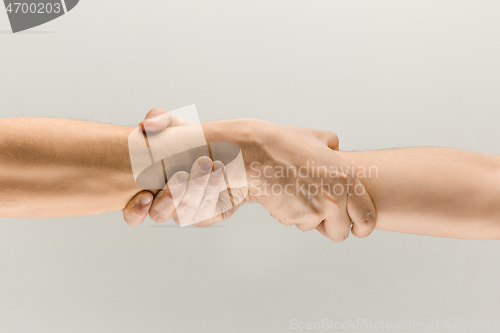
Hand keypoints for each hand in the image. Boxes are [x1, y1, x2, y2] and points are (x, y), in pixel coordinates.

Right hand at [122, 108, 244, 226]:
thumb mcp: (180, 126)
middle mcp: (166, 203)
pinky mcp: (206, 215)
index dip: (135, 210)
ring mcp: (186, 211)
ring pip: (184, 212)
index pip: (132, 211)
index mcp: (150, 187)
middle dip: (171, 195)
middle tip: (182, 173)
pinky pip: (204, 211)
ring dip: (195, 187)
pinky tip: (218, 171)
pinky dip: (211, 188)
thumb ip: (161, 120)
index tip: (146, 195)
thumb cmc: (200, 142)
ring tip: (205, 163)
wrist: (233, 152)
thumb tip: (146, 126)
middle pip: (159, 213)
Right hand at [201, 119, 376, 240]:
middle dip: (330, 227)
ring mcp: (314, 210)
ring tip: (295, 193)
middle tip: (320, 214)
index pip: (367, 217)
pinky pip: (294, 222)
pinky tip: (282, 194)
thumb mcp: (317, 137)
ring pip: (314, 227)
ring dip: (306, 217)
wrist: (257, 152)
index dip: (363, 228)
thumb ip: (333, 146)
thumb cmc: (285, 143)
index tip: (357, 230)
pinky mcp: (293, 216)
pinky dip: (289, 213)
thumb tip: (335, 149)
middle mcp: (335, 198)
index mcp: (347, 179)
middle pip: (340, 233)